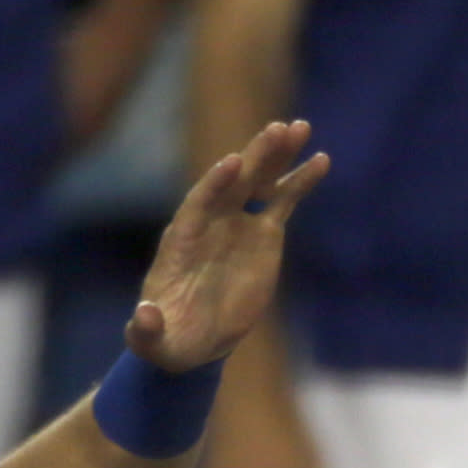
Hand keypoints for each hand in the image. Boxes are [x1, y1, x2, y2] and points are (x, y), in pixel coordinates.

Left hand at [127, 120, 330, 374]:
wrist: (192, 338)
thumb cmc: (166, 339)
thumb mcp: (151, 339)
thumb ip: (146, 328)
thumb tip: (146, 317)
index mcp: (182, 238)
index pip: (199, 202)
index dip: (216, 183)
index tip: (234, 162)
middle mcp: (210, 221)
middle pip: (234, 181)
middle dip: (255, 156)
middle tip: (279, 129)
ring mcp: (237, 223)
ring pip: (259, 181)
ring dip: (279, 154)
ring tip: (302, 128)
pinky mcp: (262, 234)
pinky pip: (283, 201)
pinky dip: (300, 180)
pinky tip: (321, 159)